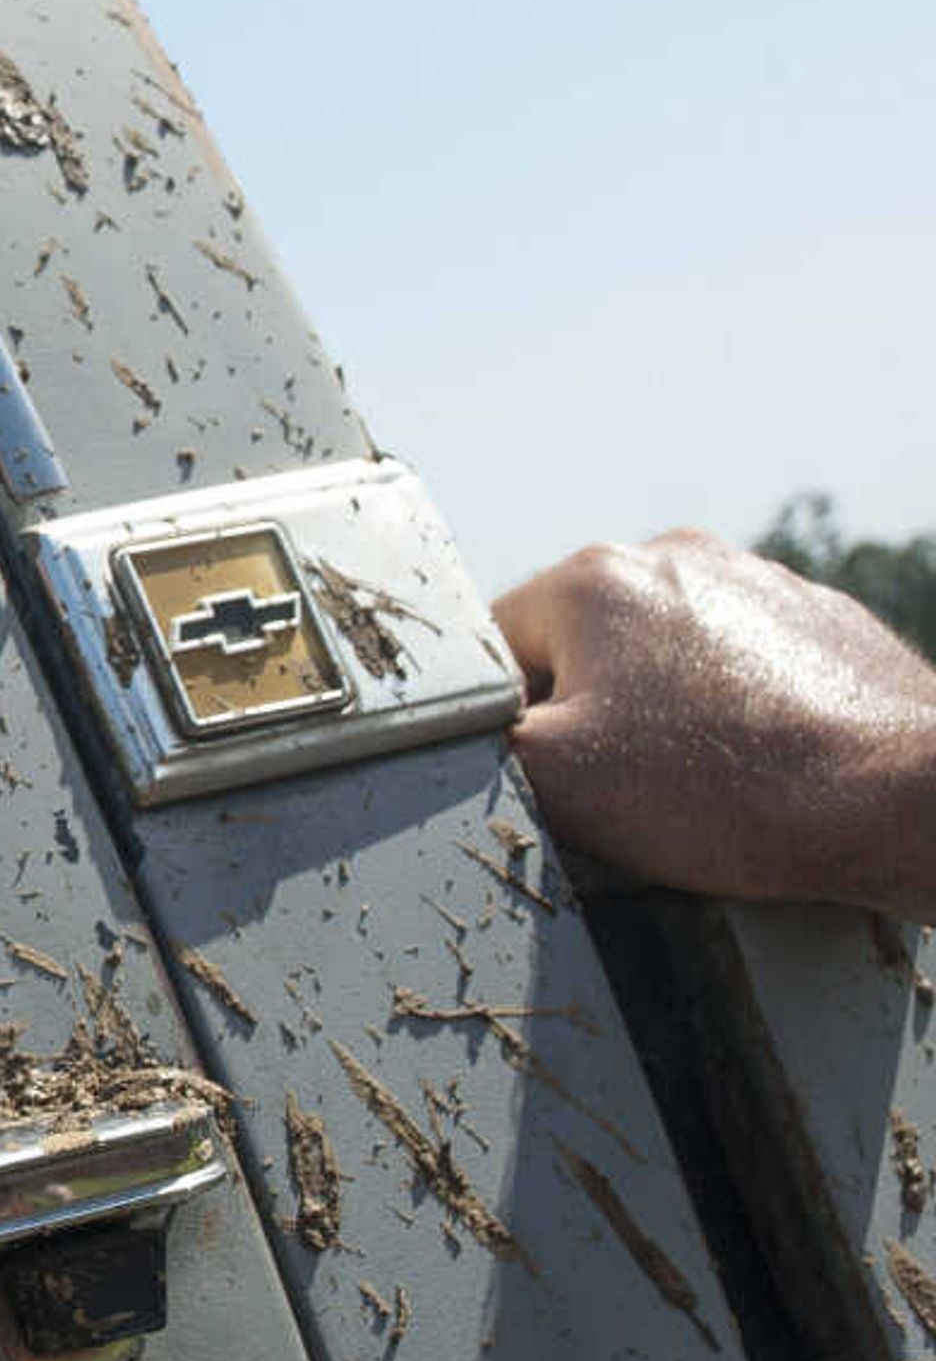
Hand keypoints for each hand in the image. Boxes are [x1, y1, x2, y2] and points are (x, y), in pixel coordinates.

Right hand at [496, 531, 935, 923]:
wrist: (908, 801)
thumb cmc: (732, 790)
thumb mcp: (557, 784)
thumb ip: (481, 747)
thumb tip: (469, 739)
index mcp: (593, 578)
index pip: (493, 646)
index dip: (503, 722)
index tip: (544, 776)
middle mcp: (674, 558)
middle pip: (582, 646)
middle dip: (590, 714)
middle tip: (622, 790)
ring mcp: (760, 584)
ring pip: (667, 655)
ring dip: (664, 712)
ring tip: (699, 786)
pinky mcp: (828, 623)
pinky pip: (746, 667)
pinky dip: (738, 714)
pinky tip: (757, 770)